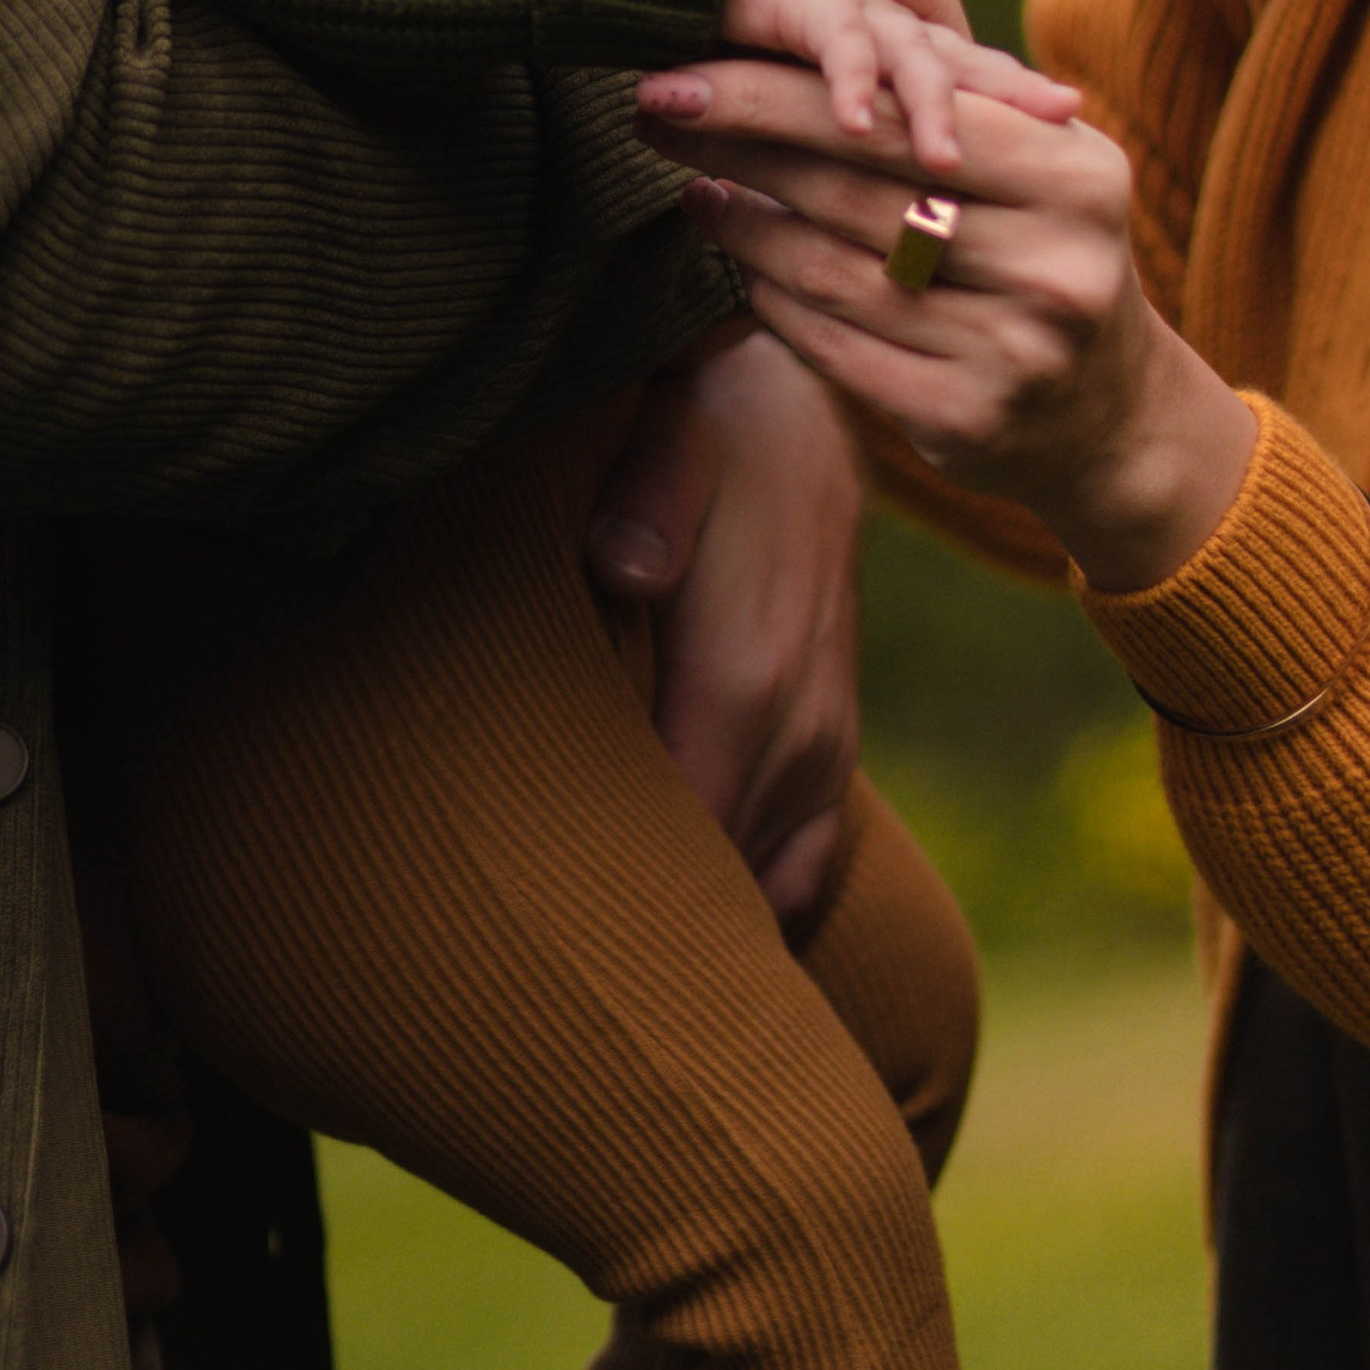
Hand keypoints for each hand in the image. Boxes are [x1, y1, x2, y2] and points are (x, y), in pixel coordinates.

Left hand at [586, 325, 864, 925]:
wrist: (810, 403)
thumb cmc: (716, 419)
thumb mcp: (679, 424)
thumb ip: (652, 494)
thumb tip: (623, 564)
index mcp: (743, 673)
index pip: (682, 829)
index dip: (614, 891)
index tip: (537, 932)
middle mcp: (796, 730)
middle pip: (716, 875)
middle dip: (640, 923)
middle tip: (541, 966)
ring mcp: (822, 745)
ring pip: (762, 882)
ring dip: (693, 915)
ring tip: (602, 962)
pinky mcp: (832, 743)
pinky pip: (807, 866)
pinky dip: (756, 902)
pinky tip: (694, 924)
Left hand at [636, 58, 1258, 598]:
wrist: (1104, 406)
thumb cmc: (1037, 228)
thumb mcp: (1006, 116)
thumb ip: (921, 4)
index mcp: (1078, 172)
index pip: (900, 120)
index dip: (779, 96)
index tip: (677, 69)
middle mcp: (1059, 266)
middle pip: (860, 193)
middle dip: (742, 147)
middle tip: (653, 111)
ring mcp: (1019, 354)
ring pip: (837, 274)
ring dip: (746, 227)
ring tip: (694, 185)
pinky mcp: (970, 424)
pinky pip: (838, 350)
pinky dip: (776, 302)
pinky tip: (740, 264)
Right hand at [722, 0, 1079, 171]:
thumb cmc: (734, 8)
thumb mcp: (794, 79)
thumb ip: (826, 127)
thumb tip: (852, 194)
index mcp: (893, 36)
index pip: (968, 68)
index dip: (1019, 93)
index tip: (1073, 123)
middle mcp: (882, 17)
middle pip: (959, 58)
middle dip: (1012, 91)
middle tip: (1065, 120)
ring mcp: (844, 4)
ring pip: (907, 55)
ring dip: (928, 107)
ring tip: (949, 161)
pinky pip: (833, 44)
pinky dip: (847, 83)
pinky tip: (860, 125)